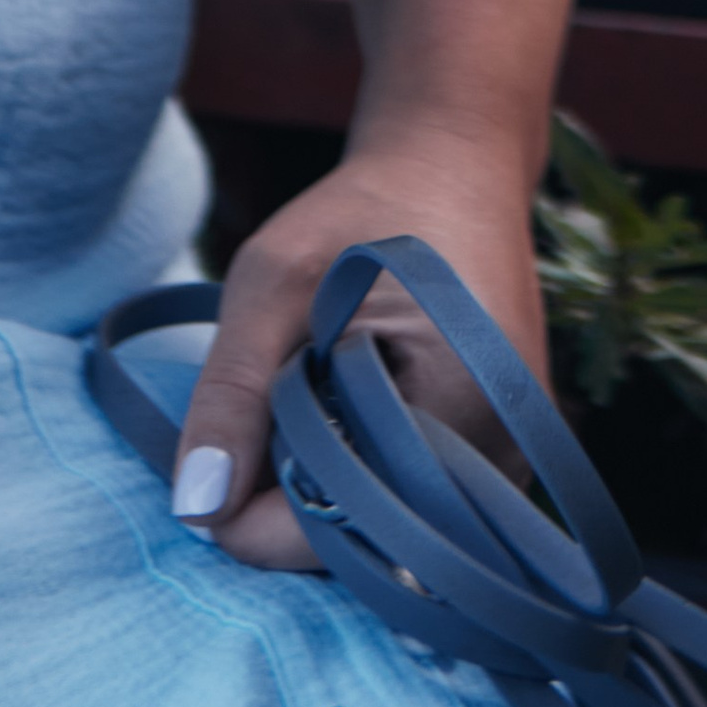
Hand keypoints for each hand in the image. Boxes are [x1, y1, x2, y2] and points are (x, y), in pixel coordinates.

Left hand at [167, 123, 547, 573]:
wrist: (455, 165)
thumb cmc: (367, 211)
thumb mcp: (275, 278)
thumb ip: (232, 392)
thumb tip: (196, 507)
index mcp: (462, 412)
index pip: (334, 531)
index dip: (251, 514)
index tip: (212, 459)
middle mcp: (504, 458)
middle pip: (360, 541)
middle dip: (290, 498)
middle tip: (263, 410)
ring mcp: (510, 462)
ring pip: (383, 528)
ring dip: (328, 486)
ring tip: (311, 399)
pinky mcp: (500, 456)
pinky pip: (410, 501)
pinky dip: (361, 472)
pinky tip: (345, 409)